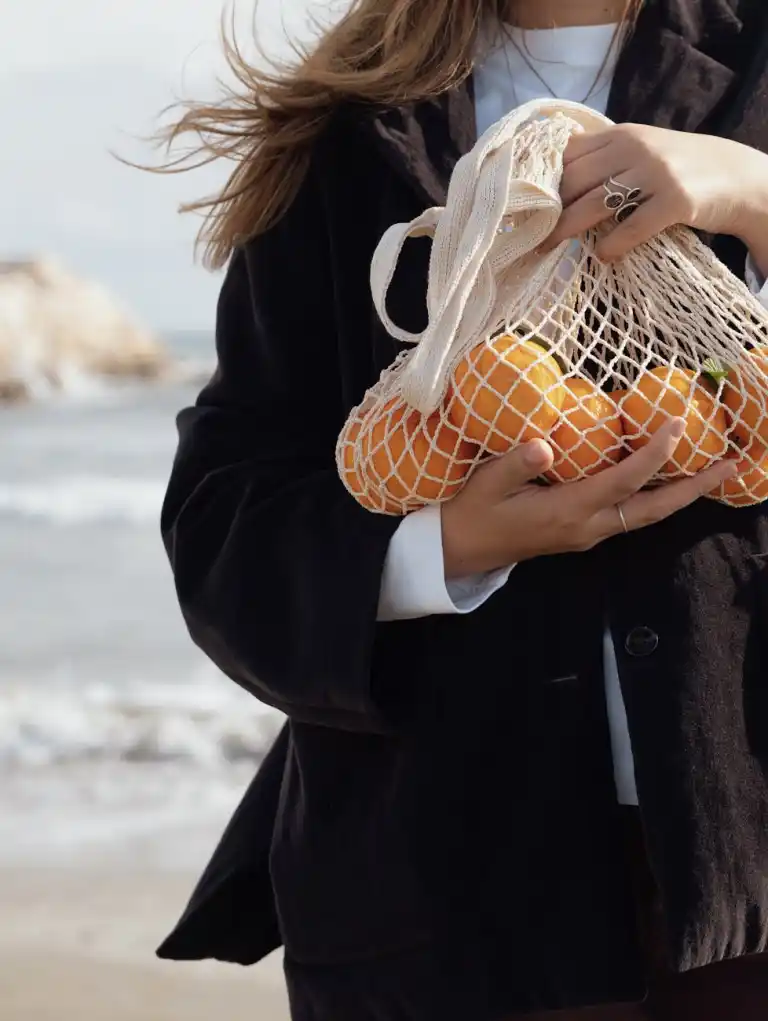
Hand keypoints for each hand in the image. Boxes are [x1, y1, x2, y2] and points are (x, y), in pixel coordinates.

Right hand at [440, 420, 736, 578]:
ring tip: (712, 471)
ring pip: (647, 515)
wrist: (459, 550)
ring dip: (681, 494)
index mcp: (566, 512)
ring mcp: (588, 534)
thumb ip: (514, 463)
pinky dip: (656, 496)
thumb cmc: (471, 512)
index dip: (653, 453)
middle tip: (731, 465)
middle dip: (694, 488)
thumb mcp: (485, 484)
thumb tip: (545, 444)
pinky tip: (665, 478)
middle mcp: (587, 528)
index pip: (623, 481)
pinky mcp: (583, 533)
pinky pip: (631, 514)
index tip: (678, 424)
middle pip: (653, 510)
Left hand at [541, 124, 767, 264]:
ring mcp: (656, 173)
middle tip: (530, 234)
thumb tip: (556, 186)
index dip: (543, 181)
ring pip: (593, 204)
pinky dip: (611, 246)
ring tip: (547, 249)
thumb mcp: (643, 152)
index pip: (568, 154)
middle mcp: (635, 148)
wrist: (739, 177)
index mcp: (622, 135)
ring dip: (565, 231)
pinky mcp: (676, 200)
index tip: (526, 206)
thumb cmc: (682, 170)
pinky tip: (602, 256)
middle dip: (547, 210)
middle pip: (573, 180)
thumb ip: (606, 161)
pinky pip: (631, 228)